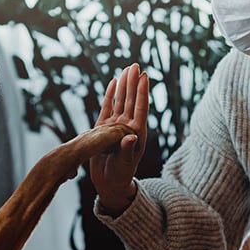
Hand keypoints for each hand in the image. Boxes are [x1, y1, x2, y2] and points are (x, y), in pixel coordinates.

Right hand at [90, 63, 149, 214]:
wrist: (109, 183)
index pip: (140, 108)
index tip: (145, 76)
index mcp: (136, 133)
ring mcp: (116, 126)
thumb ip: (127, 150)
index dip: (142, 92)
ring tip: (126, 69)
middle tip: (135, 65)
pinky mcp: (104, 129)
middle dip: (133, 82)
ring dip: (124, 86)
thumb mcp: (124, 164)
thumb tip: (131, 137)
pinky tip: (113, 83)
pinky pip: (108, 108)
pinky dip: (110, 95)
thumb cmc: (119, 176)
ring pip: (120, 101)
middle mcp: (127, 126)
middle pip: (131, 100)